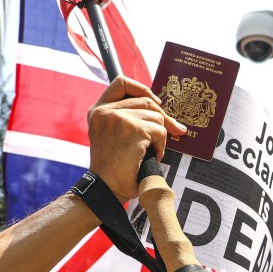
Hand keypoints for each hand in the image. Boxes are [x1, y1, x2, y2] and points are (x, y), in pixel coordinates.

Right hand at [86, 77, 186, 202]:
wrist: (106, 188)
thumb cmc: (112, 168)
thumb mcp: (111, 136)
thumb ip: (125, 118)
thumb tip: (162, 110)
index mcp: (98, 110)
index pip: (121, 83)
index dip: (142, 89)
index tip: (155, 102)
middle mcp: (106, 111)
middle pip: (146, 101)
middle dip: (163, 117)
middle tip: (174, 130)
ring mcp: (119, 118)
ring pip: (156, 117)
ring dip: (161, 136)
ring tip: (152, 151)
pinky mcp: (133, 130)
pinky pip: (160, 131)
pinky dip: (161, 146)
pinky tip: (153, 156)